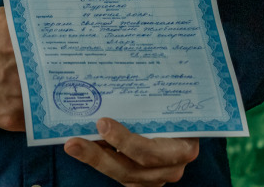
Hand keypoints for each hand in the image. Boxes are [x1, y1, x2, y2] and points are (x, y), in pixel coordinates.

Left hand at [65, 117, 199, 184]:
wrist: (190, 124)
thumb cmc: (178, 108)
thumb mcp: (170, 105)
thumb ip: (151, 104)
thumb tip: (114, 86)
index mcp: (184, 147)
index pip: (150, 152)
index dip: (125, 141)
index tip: (102, 123)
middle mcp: (173, 167)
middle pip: (131, 168)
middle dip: (99, 156)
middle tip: (73, 142)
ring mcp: (159, 178)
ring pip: (124, 175)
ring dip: (96, 160)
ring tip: (73, 145)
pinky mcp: (146, 181)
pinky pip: (122, 176)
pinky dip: (103, 162)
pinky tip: (86, 150)